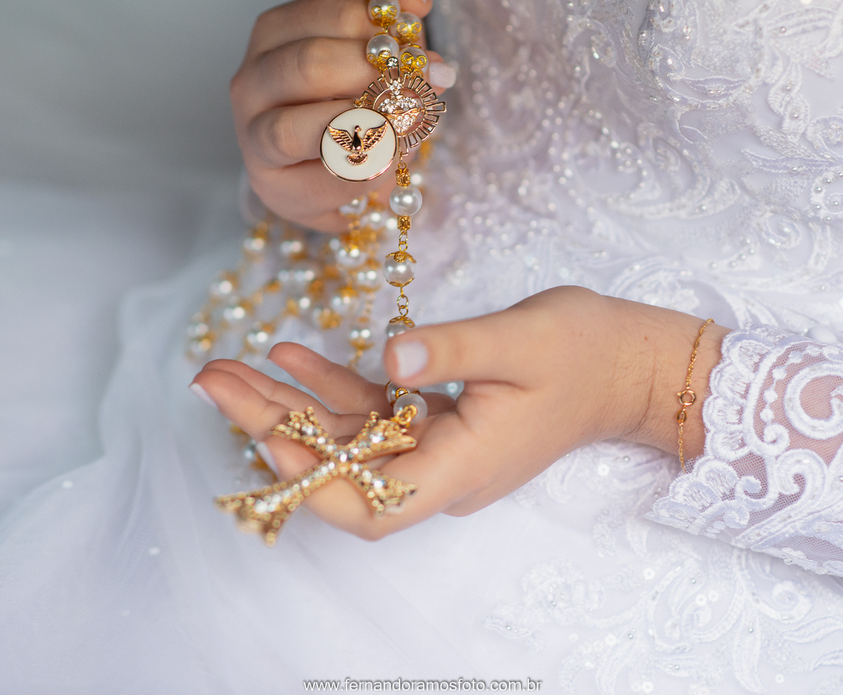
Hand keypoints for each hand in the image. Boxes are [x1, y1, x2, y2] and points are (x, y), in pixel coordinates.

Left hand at [192, 287, 728, 538]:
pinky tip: (293, 355)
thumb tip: (388, 357)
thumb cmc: (585, 351)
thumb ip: (452, 350)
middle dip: (274, 426)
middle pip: (342, 465)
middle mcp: (443, 467)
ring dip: (291, 403)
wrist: (628, 361)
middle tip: (214, 380)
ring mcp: (438, 445)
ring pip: (349, 436)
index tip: (266, 437)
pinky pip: (373, 411)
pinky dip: (333, 385)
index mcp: (464, 465)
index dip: (315, 480)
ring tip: (231, 366)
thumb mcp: (520, 340)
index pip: (375, 503)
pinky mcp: (438, 418)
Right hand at [229, 0, 452, 232]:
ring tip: (400, 124)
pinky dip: (366, 169)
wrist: (337, 164)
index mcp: (275, 32)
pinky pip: (323, 178)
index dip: (381, 23)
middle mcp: (252, 80)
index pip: (329, 12)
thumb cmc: (352, 92)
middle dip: (372, 76)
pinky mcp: (275, 187)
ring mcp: (254, 137)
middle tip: (412, 85)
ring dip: (361, 127)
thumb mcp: (375, 39)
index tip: (415, 39)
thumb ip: (394, 1)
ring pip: (297, 129)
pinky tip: (389, 159)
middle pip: (310, 64)